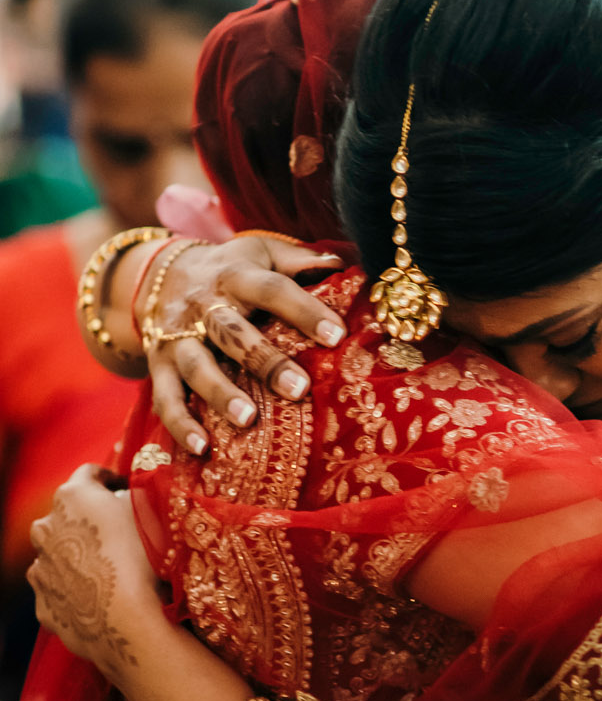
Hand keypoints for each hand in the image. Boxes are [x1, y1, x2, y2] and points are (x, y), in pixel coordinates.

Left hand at [28, 466, 169, 682]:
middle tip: (121, 534)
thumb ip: (140, 494)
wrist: (127, 621)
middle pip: (68, 515)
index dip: (111, 479)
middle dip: (91, 520)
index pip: (90, 473)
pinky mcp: (44, 604)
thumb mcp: (153, 512)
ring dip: (81, 556)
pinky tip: (102, 598)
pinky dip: (77, 590)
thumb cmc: (143, 558)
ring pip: (60, 554)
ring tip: (112, 571)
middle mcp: (45, 528)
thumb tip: (136, 492)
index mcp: (71, 497)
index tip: (125, 488)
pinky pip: (61, 590)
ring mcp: (41, 568)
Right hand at [142, 234, 344, 454]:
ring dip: (220, 393)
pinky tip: (202, 448)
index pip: (272, 290)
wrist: (159, 275)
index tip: (337, 335)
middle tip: (300, 389)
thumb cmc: (230, 270)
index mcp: (236, 276)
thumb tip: (343, 268)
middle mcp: (204, 306)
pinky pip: (165, 397)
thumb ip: (300, 261)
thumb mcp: (261, 252)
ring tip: (248, 420)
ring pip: (197, 366)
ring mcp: (177, 338)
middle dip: (265, 361)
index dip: (304, 310)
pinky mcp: (158, 365)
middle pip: (232, 333)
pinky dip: (180, 424)